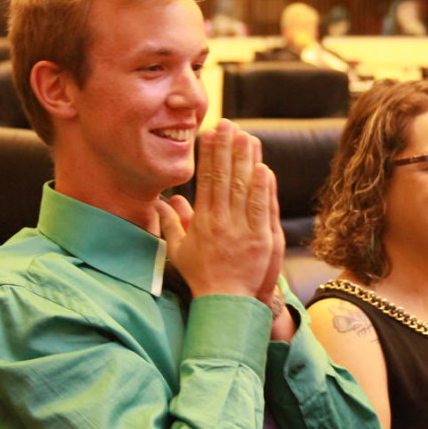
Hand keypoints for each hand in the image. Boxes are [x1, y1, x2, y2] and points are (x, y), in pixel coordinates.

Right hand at [155, 120, 282, 299]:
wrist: (226, 304)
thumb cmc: (202, 277)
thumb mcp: (179, 250)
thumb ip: (172, 223)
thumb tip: (164, 201)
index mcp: (203, 221)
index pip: (207, 180)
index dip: (209, 154)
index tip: (211, 134)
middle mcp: (222, 221)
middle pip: (226, 177)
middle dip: (228, 149)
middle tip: (230, 125)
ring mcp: (244, 229)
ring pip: (246, 188)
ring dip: (247, 160)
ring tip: (248, 137)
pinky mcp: (263, 239)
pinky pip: (263, 208)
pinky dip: (264, 188)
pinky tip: (263, 168)